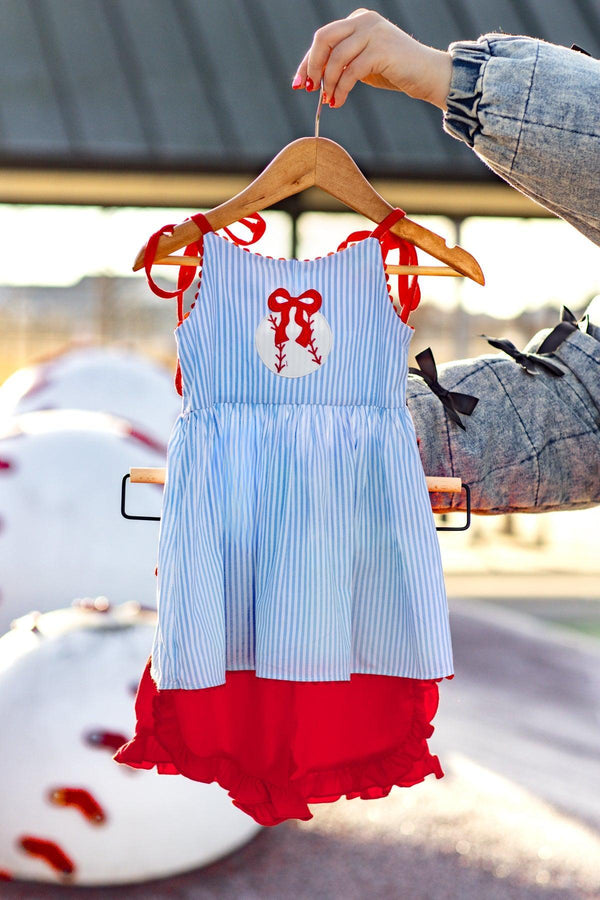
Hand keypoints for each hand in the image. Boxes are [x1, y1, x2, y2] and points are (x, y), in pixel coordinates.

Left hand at [292, 8, 451, 109]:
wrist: (427, 75)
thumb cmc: (394, 71)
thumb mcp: (362, 64)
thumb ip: (341, 64)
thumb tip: (312, 77)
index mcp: (358, 20)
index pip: (323, 38)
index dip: (307, 61)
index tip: (299, 83)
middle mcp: (364, 21)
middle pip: (324, 39)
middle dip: (312, 66)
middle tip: (311, 89)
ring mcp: (373, 32)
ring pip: (336, 58)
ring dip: (328, 83)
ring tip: (329, 100)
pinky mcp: (381, 50)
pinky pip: (351, 72)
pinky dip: (341, 89)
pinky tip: (339, 101)